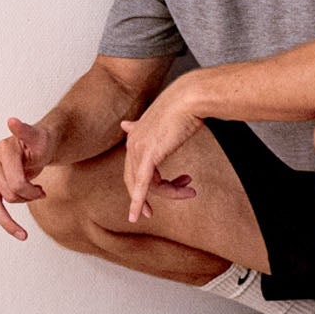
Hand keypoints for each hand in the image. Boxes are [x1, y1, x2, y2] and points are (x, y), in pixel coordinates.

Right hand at [0, 117, 51, 239]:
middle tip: (41, 194)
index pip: (16, 183)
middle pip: (6, 195)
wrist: (38, 144)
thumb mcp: (38, 138)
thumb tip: (11, 121)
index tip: (43, 192)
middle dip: (25, 200)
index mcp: (2, 150)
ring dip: (9, 215)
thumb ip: (25, 131)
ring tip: (26, 206)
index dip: (31, 192)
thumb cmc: (40, 142)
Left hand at [118, 91, 200, 224]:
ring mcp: (138, 149)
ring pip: (148, 186)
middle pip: (138, 180)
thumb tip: (124, 125)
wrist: (189, 98)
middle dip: (158, 193)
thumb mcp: (160, 120)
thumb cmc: (182, 107)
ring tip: (190, 190)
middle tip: (182, 196)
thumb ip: (142, 128)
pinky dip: (139, 202)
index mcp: (134, 136)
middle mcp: (132, 143)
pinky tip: (138, 215)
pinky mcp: (148, 155)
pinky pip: (143, 185)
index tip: (163, 192)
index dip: (144, 185)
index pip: (135, 168)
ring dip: (170, 193)